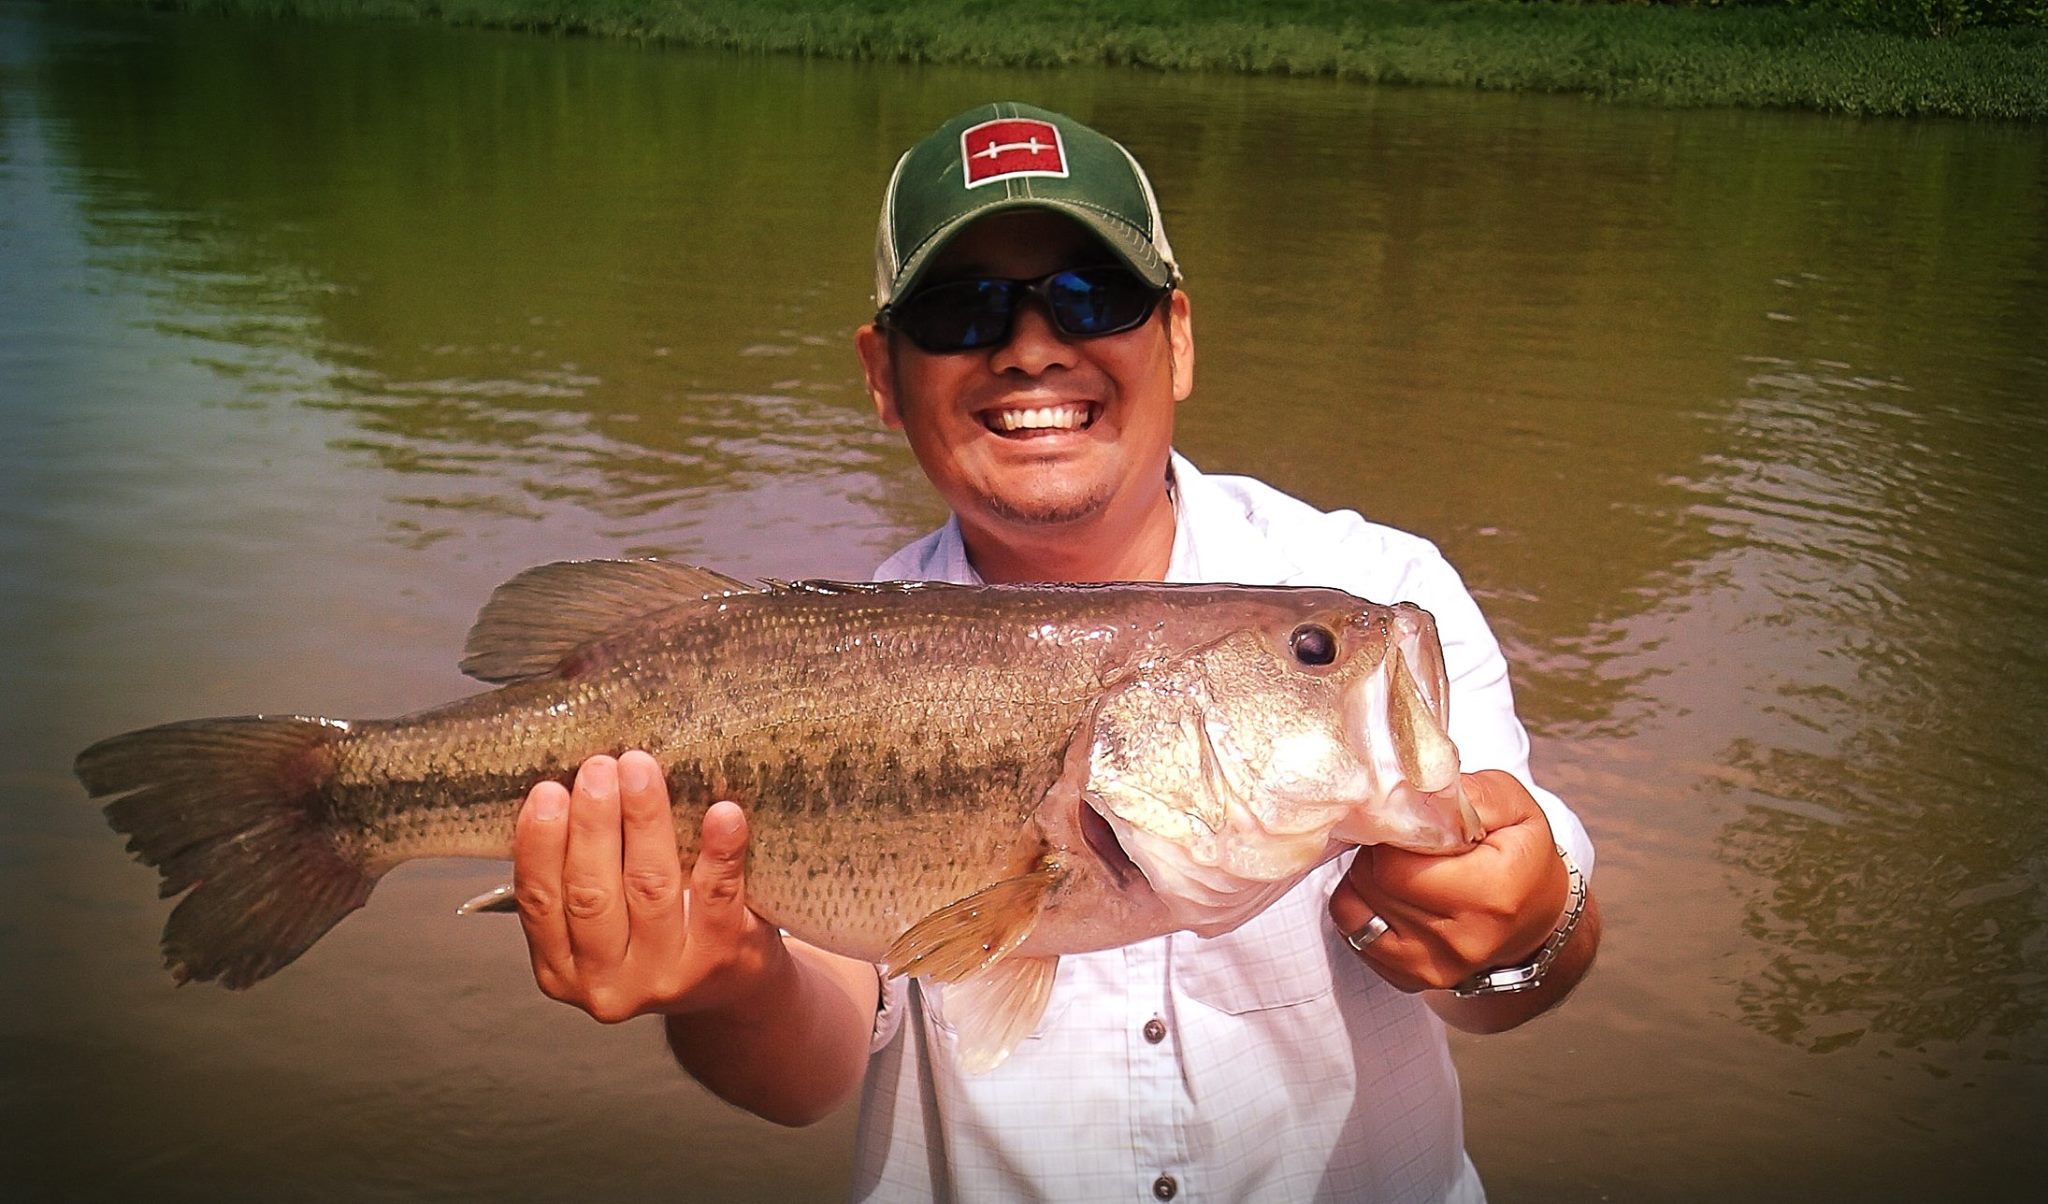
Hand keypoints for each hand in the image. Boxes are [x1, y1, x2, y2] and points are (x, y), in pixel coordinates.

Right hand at [513, 751, 789, 1022]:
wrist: (730, 986)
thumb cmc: (657, 935)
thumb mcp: (601, 923)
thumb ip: (581, 873)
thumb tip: (574, 785)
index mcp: (562, 969)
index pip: (540, 902)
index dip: (540, 844)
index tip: (547, 790)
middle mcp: (608, 982)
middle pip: (592, 894)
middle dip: (592, 823)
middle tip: (598, 768)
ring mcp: (666, 974)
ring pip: (650, 887)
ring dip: (644, 821)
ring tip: (640, 772)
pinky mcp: (721, 956)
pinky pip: (718, 895)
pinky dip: (719, 850)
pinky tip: (723, 813)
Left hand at [1329, 769, 1568, 992]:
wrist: (1536, 921)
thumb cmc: (1522, 858)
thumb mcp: (1513, 808)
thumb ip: (1465, 794)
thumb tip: (1411, 788)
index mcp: (1489, 895)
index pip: (1395, 862)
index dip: (1393, 831)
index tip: (1412, 822)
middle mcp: (1459, 942)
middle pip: (1371, 881)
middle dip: (1377, 851)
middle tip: (1406, 841)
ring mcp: (1432, 968)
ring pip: (1353, 906)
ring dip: (1366, 877)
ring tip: (1402, 866)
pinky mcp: (1408, 979)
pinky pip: (1353, 932)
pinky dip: (1362, 905)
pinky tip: (1393, 894)